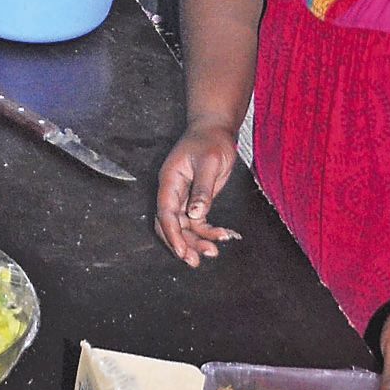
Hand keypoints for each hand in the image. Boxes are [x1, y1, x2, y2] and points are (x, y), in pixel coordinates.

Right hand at [155, 120, 242, 265]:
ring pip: (184, 226)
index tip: (182, 252)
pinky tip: (223, 236)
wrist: (215, 129)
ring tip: (213, 252)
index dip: (172, 234)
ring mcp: (183, 196)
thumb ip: (202, 189)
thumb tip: (195, 214)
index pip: (166, 213)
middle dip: (182, 244)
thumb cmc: (211, 140)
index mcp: (170, 181)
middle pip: (171, 224)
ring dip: (196, 241)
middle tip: (196, 261)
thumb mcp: (209, 163)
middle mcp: (173, 191)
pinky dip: (208, 231)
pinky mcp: (195, 199)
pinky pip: (198, 222)